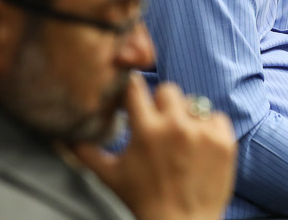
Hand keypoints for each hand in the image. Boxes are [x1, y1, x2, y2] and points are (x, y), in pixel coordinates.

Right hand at [73, 74, 236, 219]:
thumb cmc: (143, 201)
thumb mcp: (111, 176)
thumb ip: (86, 152)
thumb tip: (62, 137)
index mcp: (146, 130)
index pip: (136, 86)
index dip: (133, 90)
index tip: (134, 97)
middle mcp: (175, 126)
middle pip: (168, 89)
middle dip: (162, 103)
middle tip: (160, 123)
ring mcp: (203, 133)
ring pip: (193, 102)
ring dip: (186, 116)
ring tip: (181, 139)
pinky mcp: (224, 141)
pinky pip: (217, 117)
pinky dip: (210, 127)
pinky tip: (200, 145)